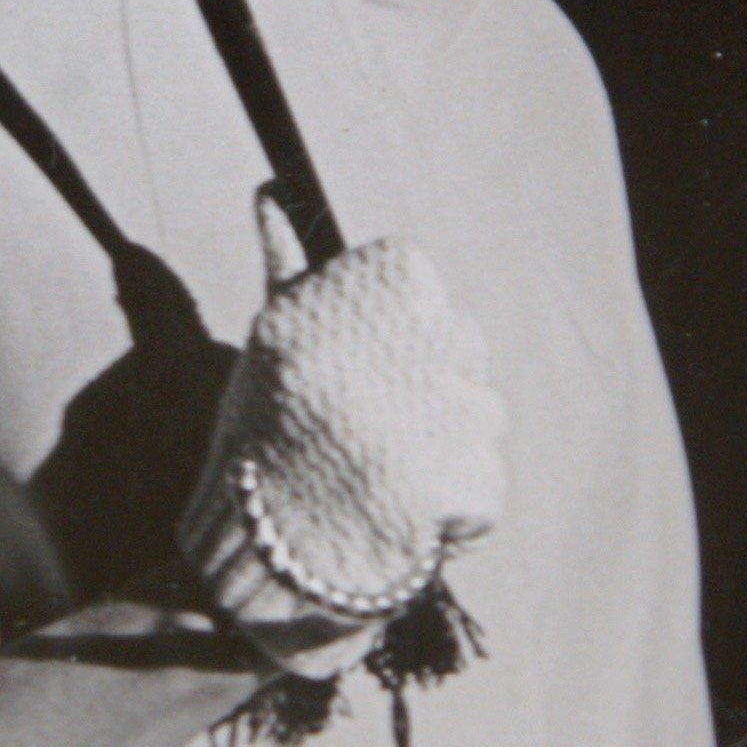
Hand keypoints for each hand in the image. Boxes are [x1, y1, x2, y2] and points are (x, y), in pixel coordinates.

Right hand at [179, 189, 505, 679]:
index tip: (376, 369)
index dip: (410, 336)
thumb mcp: (274, 338)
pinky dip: (455, 501)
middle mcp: (412, 351)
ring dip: (451, 437)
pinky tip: (410, 512)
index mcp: (372, 309)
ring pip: (484, 409)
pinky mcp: (467, 485)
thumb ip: (287, 265)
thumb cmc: (263, 435)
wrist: (261, 552)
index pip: (436, 300)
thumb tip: (268, 194)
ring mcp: (445, 419)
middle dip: (435, 380)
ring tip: (391, 470)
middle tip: (382, 422)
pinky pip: (486, 479)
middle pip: (466, 346)